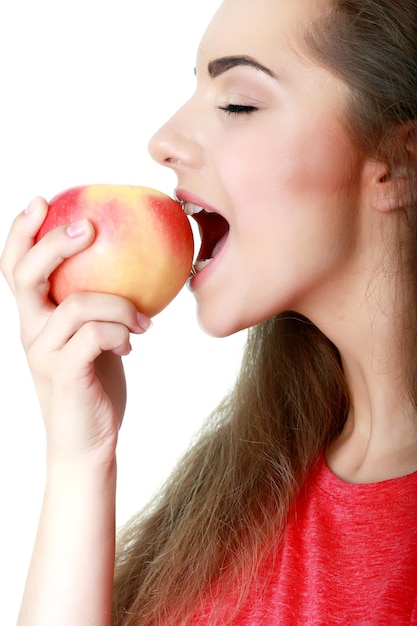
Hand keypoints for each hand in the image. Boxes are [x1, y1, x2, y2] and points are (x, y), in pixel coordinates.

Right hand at [1, 197, 150, 465]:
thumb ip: (99, 307)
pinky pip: (94, 335)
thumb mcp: (94, 338)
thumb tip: (138, 268)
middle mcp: (31, 331)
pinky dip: (120, 332)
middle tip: (88, 227)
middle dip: (53, 244)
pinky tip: (132, 344)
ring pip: (76, 305)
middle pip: (26, 275)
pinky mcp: (64, 373)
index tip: (41, 200)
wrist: (88, 442)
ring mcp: (44, 353)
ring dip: (119, 305)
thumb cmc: (95, 384)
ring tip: (144, 322)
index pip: (15, 267)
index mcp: (36, 317)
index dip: (21, 232)